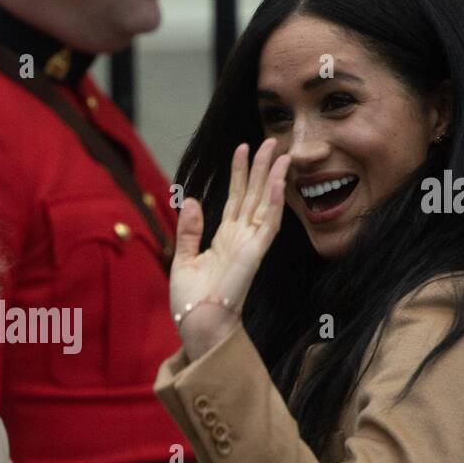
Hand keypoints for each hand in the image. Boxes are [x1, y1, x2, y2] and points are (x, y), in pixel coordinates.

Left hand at [170, 139, 290, 360]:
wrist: (196, 321)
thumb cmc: (190, 299)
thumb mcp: (183, 258)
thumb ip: (189, 230)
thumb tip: (192, 200)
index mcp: (224, 239)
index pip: (235, 199)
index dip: (240, 174)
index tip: (242, 150)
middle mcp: (240, 238)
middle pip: (254, 195)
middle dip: (261, 167)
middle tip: (270, 141)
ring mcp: (250, 245)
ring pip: (265, 203)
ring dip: (273, 178)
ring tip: (280, 152)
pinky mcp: (255, 254)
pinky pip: (269, 224)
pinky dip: (275, 202)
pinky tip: (277, 181)